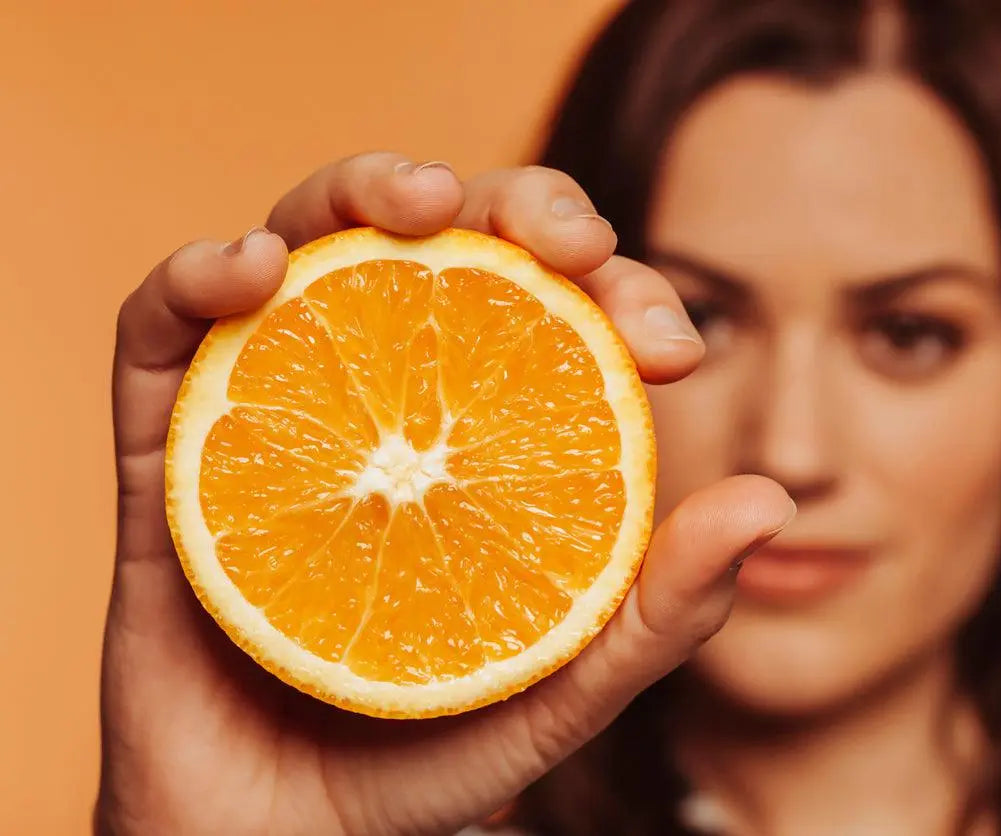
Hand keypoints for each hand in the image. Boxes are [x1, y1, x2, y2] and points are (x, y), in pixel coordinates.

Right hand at [98, 153, 794, 835]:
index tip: (668, 339)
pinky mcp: (169, 449)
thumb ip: (664, 608)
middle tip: (561, 241)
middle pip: (441, 243)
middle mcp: (384, 398)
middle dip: (508, 205)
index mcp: (481, 436)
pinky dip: (197, 275)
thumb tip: (770, 501)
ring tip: (415, 205)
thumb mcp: (567, 684)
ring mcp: (277, 408)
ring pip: (308, 243)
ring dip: (357, 192)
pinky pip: (161, 333)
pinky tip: (255, 271)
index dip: (621, 290)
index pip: (558, 313)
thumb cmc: (429, 756)